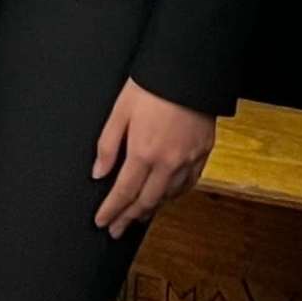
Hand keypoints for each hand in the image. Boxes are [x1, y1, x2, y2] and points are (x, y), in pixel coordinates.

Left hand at [91, 80, 216, 235]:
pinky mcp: (203, 154)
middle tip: (115, 229)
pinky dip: (174, 195)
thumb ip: (107, 145)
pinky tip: (165, 197)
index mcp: (144, 152)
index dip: (111, 210)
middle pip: (146, 201)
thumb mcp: (120, 111)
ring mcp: (188, 160)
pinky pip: (188, 184)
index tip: (101, 221)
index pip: (123, 192)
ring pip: (168, 196)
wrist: (188, 70)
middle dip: (128, 218)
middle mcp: (168, 163)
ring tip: (137, 216)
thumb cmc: (151, 86)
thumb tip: (98, 173)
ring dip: (150, 209)